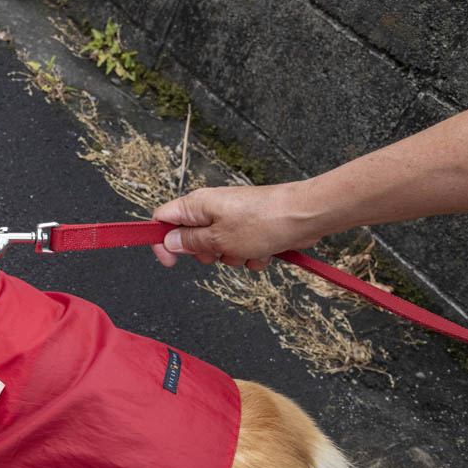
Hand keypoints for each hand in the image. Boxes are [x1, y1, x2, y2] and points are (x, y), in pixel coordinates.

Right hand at [151, 183, 324, 270]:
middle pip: (191, 238)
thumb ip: (189, 242)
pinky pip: (240, 248)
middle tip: (218, 254)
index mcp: (197, 205)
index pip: (163, 219)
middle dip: (204, 254)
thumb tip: (169, 242)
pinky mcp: (251, 226)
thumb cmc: (264, 221)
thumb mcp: (217, 239)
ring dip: (231, 257)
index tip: (170, 263)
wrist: (306, 215)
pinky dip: (250, 254)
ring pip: (218, 247)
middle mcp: (212, 208)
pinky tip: (264, 250)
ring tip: (248, 250)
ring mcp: (232, 217)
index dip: (161, 242)